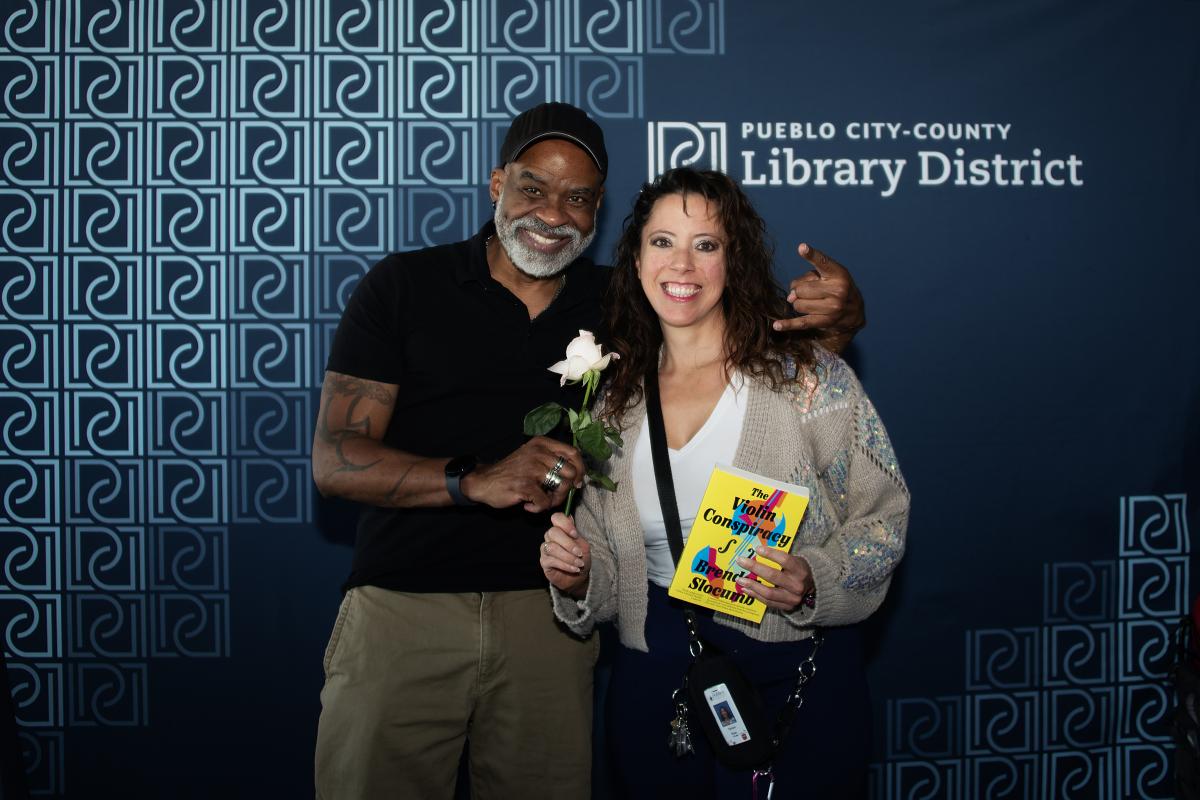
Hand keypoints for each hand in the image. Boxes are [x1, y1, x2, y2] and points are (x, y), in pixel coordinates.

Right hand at [462, 437, 584, 512]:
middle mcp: (538, 453)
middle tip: (556, 495)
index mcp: (542, 444)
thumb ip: (552, 460)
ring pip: (562, 487)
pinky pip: (546, 502)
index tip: (575, 482)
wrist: (484, 481)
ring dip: (555, 500)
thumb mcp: (532, 457)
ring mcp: (531, 468)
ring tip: (543, 502)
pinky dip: (539, 508)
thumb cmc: (512, 472)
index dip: (580, 469)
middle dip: (568, 488)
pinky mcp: (525, 485)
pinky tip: (529, 506)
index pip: (574, 453)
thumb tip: (577, 476)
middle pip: (571, 472)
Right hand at [540, 512, 589, 596]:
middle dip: (568, 544)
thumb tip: (570, 516)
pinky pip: (552, 561)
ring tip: (579, 564)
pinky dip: (566, 565)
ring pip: (552, 548)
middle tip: (580, 553)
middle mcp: (551, 537)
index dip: (565, 524)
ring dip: (568, 557)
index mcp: (561, 529)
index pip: (556, 518)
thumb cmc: (581, 558)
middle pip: (553, 532)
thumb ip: (575, 533)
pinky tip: (574, 569)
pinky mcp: (544, 562)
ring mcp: (545, 549)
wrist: (579, 576)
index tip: (575, 535)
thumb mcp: (583, 545)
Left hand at [734, 545, 814, 611]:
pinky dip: (755, 595)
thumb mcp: (795, 561)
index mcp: (800, 570)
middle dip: (754, 567)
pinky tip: (746, 589)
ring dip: (752, 585)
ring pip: (768, 592)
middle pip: (773, 576)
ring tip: (740, 579)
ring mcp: (792, 598)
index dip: (770, 554)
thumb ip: (779, 558)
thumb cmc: (798, 570)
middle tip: (740, 561)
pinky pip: (768, 602)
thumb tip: (756, 552)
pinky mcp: (787, 607)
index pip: (785, 560)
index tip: (757, 549)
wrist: (814, 588)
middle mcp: (797, 585)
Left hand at [773, 243, 864, 351]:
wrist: (852, 310)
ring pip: (798, 305)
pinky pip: (801, 323)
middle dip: (799, 290)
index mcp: (838, 274)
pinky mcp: (825, 322)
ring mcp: (832, 308)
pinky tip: (776, 326)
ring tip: (811, 301)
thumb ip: (805, 279)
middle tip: (809, 291)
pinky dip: (788, 324)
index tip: (802, 248)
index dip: (811, 255)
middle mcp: (838, 290)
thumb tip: (790, 298)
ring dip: (799, 303)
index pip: (822, 262)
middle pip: (801, 289)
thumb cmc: (834, 286)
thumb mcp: (826, 275)